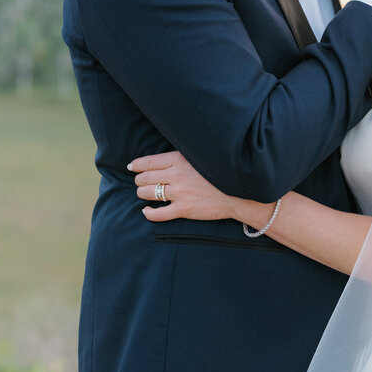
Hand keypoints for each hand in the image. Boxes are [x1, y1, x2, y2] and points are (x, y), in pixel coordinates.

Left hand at [129, 151, 252, 222]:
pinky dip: (148, 213)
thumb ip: (181, 157)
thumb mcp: (200, 157)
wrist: (239, 191)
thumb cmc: (219, 172)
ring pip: (148, 194)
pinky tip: (147, 211)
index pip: (149, 162)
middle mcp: (176, 176)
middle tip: (141, 181)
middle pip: (145, 178)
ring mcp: (179, 194)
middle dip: (140, 180)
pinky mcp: (183, 210)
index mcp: (179, 160)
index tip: (132, 167)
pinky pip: (158, 214)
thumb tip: (163, 159)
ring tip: (144, 193)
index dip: (137, 165)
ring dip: (142, 194)